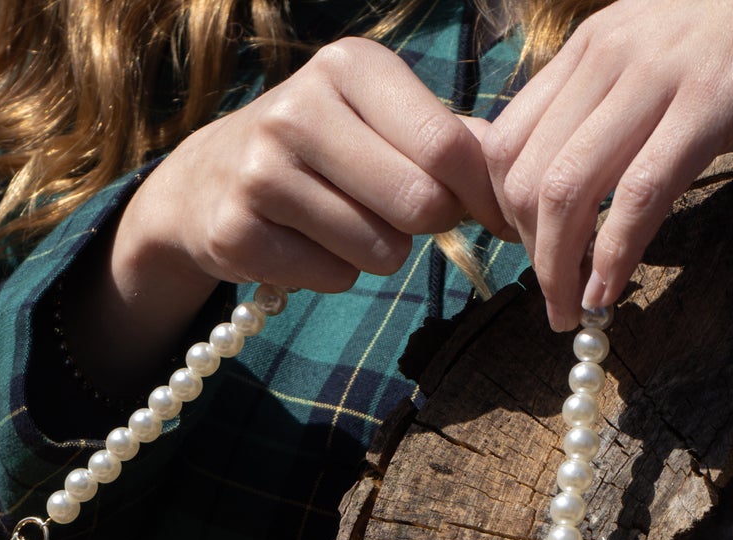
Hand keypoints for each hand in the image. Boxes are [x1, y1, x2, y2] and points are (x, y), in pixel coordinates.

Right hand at [67, 38, 513, 393]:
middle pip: (419, 205)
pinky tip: (305, 243)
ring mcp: (262, 172)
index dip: (481, 194)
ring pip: (379, 251)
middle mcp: (301, 109)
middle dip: (425, 225)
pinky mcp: (238, 231)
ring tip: (342, 223)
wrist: (208, 180)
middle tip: (401, 216)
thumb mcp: (381, 120)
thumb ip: (453, 140)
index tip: (488, 215)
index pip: (448, 146)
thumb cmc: (322, 148)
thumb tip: (523, 174)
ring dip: (377, 253)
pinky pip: (334, 279)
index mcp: (349, 67)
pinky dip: (332, 274)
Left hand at [481, 0, 732, 329]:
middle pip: (526, 178)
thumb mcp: (644, 51)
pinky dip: (613, 258)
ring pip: (568, 192)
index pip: (503, 145)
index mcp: (586, 48)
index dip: (500, 214)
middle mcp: (608, 58)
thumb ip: (595, 103)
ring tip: (572, 310)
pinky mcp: (706, 106)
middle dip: (529, 255)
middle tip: (552, 295)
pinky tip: (608, 293)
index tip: (525, 252)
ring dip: (559, 270)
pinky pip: (639, 196)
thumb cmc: (730, 35)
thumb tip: (552, 187)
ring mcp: (655, 79)